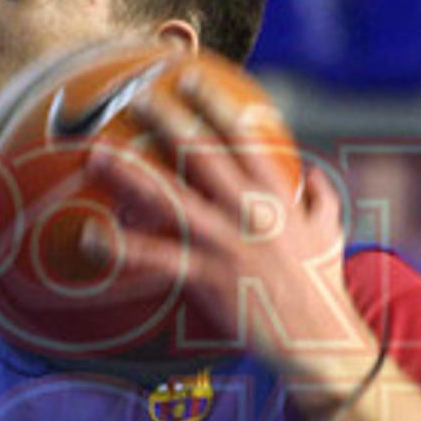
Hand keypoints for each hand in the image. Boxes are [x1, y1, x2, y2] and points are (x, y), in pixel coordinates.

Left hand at [82, 73, 378, 406]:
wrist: (319, 340)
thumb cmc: (324, 288)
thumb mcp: (330, 233)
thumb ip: (320, 197)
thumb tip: (312, 172)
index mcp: (278, 195)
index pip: (243, 136)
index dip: (212, 105)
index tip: (188, 80)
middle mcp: (249, 210)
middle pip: (200, 155)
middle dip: (165, 122)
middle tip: (134, 97)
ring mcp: (226, 242)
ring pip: (170, 198)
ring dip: (130, 173)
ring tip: (96, 153)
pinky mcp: (207, 277)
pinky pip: (155, 258)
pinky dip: (121, 247)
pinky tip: (90, 236)